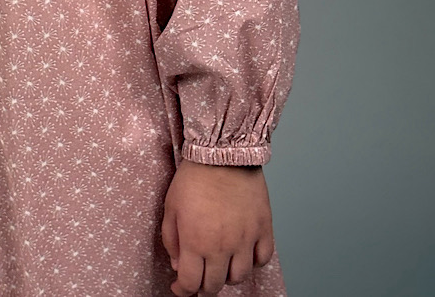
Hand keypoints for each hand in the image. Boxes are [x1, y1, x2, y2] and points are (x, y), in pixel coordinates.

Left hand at [161, 159, 273, 294]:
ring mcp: (245, 239)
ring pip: (239, 277)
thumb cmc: (194, 176)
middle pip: (214, 285)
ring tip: (220, 263)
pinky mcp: (263, 229)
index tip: (179, 288)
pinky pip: (262, 259)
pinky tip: (243, 253)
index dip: (182, 291)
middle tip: (199, 276)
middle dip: (203, 285)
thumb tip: (178, 265)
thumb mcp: (170, 206)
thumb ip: (171, 240)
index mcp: (196, 241)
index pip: (190, 284)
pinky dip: (253, 262)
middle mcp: (222, 246)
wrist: (222, 152)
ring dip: (227, 275)